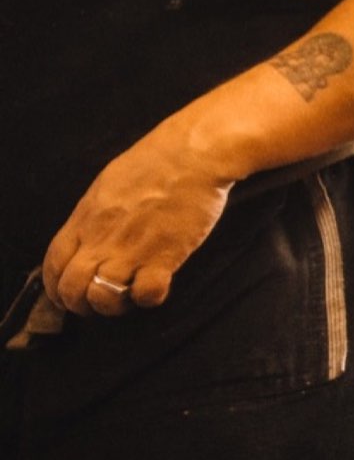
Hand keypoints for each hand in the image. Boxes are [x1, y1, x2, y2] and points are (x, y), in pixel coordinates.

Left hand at [41, 134, 233, 317]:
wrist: (194, 154)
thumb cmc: (156, 161)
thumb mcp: (108, 183)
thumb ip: (95, 214)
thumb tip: (91, 233)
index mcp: (85, 219)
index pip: (53, 265)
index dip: (57, 287)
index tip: (70, 293)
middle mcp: (102, 239)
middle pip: (72, 289)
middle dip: (81, 304)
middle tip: (99, 301)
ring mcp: (132, 249)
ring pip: (103, 298)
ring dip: (113, 306)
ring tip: (128, 296)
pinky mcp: (165, 256)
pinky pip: (147, 294)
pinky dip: (149, 298)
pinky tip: (157, 286)